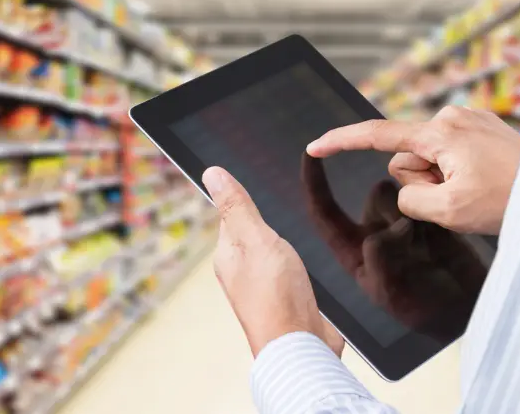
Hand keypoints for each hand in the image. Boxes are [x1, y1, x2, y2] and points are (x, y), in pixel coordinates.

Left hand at [202, 166, 343, 357]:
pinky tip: (308, 260)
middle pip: (252, 234)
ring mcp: (264, 287)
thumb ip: (237, 206)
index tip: (261, 185)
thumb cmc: (277, 295)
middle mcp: (241, 271)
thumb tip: (212, 173)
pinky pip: (289, 271)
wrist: (302, 346)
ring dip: (284, 242)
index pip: (231, 216)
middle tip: (285, 206)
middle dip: (267, 221)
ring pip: (272, 253)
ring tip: (298, 232)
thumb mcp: (257, 238)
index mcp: (227, 255)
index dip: (245, 199)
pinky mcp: (286, 299)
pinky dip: (297, 262)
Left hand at [302, 155, 485, 341]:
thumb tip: (385, 231)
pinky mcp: (430, 218)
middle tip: (413, 237)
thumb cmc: (424, 310)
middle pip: (377, 196)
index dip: (314, 183)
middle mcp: (375, 232)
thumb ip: (381, 261)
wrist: (465, 310)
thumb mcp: (393, 294)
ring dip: (416, 206)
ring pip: (403, 193)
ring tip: (432, 240)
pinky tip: (446, 235)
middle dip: (394, 205)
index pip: (325, 213)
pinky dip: (435, 206)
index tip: (309, 153)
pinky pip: (426, 197)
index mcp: (354, 251)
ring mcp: (403, 224)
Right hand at [307, 106, 519, 234]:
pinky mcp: (481, 128)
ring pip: (429, 159)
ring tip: (477, 189)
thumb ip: (410, 197)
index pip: (377, 135)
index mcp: (439, 132)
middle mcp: (451, 117)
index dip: (342, 142)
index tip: (315, 146)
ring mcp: (468, 120)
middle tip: (459, 196)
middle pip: (407, 157)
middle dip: (422, 180)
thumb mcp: (447, 210)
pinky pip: (450, 154)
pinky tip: (485, 180)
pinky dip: (457, 172)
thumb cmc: (509, 200)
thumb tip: (409, 185)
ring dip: (442, 179)